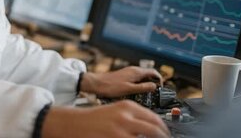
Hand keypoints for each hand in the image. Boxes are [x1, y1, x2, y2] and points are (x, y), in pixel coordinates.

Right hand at [42, 101, 169, 137]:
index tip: (166, 133)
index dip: (163, 129)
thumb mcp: (116, 111)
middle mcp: (126, 117)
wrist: (74, 123)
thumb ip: (134, 117)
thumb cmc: (95, 118)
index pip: (155, 119)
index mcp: (128, 106)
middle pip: (155, 130)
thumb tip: (151, 127)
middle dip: (163, 137)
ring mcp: (120, 130)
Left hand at [80, 66, 161, 97]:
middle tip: (154, 94)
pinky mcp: (124, 76)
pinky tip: (136, 93)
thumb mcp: (129, 89)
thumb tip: (154, 86)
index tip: (160, 89)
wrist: (96, 84)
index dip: (160, 80)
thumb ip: (142, 87)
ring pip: (142, 77)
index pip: (154, 72)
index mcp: (136, 72)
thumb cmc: (110, 86)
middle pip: (149, 74)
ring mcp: (128, 72)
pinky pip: (136, 79)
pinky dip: (139, 85)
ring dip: (146, 84)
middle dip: (153, 83)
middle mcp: (133, 70)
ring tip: (145, 95)